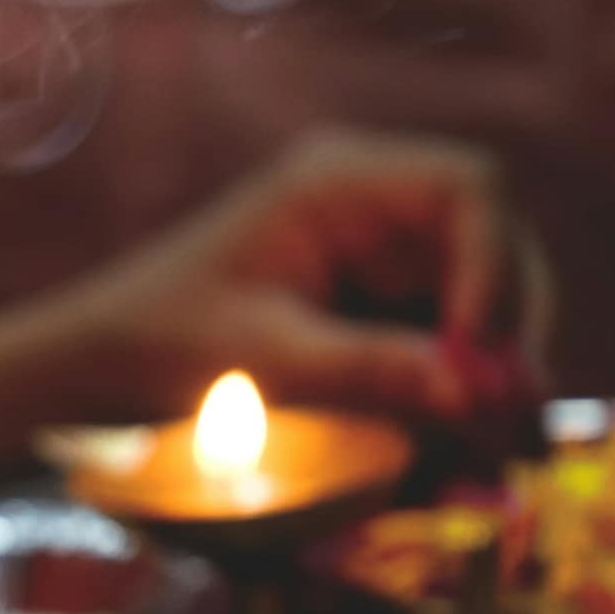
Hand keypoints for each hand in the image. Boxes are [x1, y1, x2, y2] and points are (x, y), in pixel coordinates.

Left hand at [74, 128, 555, 422]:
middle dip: (509, 323)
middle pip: (491, 240)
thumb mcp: (266, 358)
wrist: (103, 366)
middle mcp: (371, 199)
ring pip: (479, 290)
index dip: (494, 263)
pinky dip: (458, 376)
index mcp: (336, 178)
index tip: (479, 348)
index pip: (466, 188)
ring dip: (493, 358)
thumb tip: (473, 392)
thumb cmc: (163, 342)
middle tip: (511, 408)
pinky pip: (444, 328)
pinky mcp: (374, 298)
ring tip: (496, 435)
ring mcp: (379, 248)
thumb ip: (369, 369)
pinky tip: (462, 429)